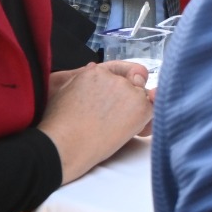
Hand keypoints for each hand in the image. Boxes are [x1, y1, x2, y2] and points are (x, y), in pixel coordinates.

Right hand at [38, 62, 153, 183]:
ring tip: (116, 126)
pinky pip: (152, 110)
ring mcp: (129, 90)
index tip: (120, 93)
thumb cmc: (60, 125)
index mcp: (95, 72)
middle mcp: (114, 78)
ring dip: (136, 110)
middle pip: (133, 84)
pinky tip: (130, 131)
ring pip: (142, 97)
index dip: (123, 81)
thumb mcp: (64, 92)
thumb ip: (82, 79)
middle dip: (128, 99)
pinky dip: (145, 121)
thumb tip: (93, 65)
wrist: (65, 145)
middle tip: (113, 117)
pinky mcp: (140, 105)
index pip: (119, 71)